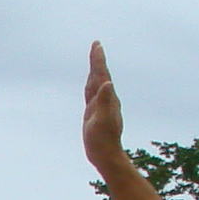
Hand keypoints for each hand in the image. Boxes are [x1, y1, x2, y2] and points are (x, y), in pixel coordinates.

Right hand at [82, 41, 124, 166]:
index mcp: (106, 98)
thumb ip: (105, 101)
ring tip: (94, 60)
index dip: (98, 59)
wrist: (106, 155)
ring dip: (95, 71)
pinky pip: (92, 94)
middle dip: (97, 60)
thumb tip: (107, 83)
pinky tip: (91, 85)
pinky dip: (91, 85)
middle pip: (100, 75)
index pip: (101, 74)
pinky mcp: (95, 113)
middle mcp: (105, 99)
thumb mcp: (103, 120)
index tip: (97, 44)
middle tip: (96, 45)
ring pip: (96, 84)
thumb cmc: (103, 139)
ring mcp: (101, 106)